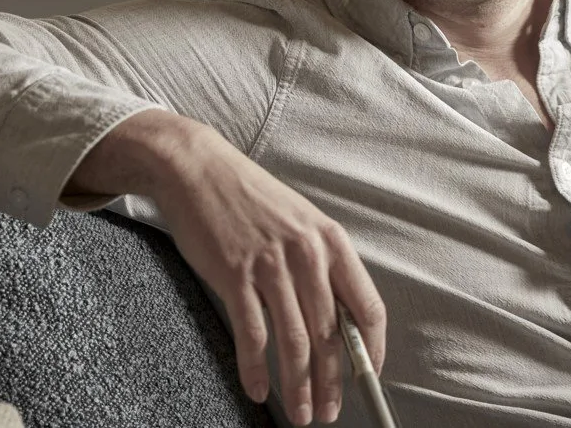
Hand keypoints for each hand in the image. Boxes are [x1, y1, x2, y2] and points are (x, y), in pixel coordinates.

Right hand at [70, 110, 386, 424]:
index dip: (372, 351)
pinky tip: (256, 389)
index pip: (368, 307)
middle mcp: (307, 253)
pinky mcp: (234, 274)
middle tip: (328, 414)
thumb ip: (321, 265)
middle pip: (330, 335)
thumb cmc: (251, 198)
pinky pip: (252, 334)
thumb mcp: (301, 222)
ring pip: (294, 342)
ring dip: (298, 387)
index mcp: (331, 241)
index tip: (367, 377)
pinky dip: (255, 369)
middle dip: (332, 383)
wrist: (198, 168)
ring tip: (299, 414)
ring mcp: (270, 264)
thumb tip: (338, 319)